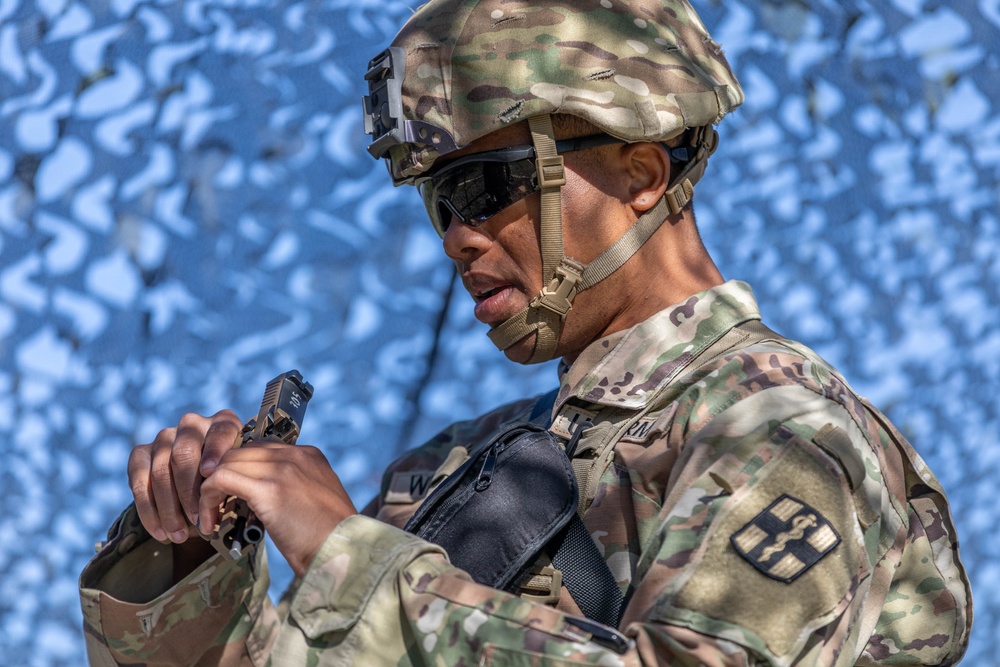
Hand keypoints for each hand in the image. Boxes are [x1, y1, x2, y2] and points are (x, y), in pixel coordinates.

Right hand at [129, 410, 243, 544]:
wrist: (202, 491)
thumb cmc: (229, 483)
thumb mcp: (239, 479)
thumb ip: (235, 480)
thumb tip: (230, 495)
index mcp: (223, 423)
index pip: (220, 432)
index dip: (214, 451)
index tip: (210, 473)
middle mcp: (192, 425)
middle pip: (184, 454)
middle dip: (189, 491)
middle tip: (197, 520)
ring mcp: (164, 437)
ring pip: (160, 471)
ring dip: (169, 509)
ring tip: (179, 535)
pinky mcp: (141, 453)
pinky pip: (138, 481)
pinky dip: (149, 511)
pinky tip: (160, 532)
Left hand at [197, 441, 357, 576]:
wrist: (343, 551)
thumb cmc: (330, 537)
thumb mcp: (317, 501)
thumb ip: (296, 488)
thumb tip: (265, 497)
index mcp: (309, 455)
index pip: (261, 448)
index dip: (241, 470)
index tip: (231, 495)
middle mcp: (295, 455)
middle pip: (239, 452)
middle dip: (220, 476)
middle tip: (214, 506)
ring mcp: (282, 469)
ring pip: (226, 463)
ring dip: (209, 489)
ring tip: (208, 517)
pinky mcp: (269, 489)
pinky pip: (221, 479)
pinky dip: (207, 498)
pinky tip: (209, 521)